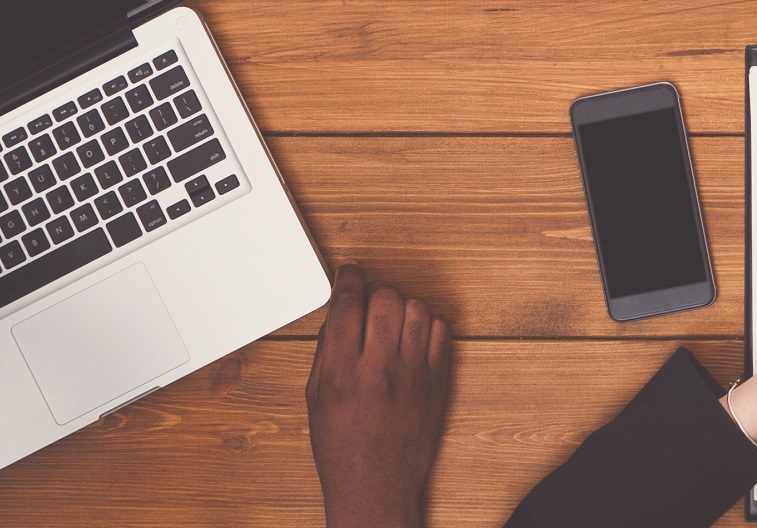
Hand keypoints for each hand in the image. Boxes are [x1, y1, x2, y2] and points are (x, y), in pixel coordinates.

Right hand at [306, 264, 450, 527]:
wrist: (377, 485)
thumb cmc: (343, 447)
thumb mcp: (315, 398)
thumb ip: (326, 351)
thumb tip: (338, 312)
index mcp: (341, 374)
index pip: (347, 305)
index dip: (349, 279)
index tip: (350, 271)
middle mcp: (379, 370)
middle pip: (385, 299)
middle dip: (375, 291)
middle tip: (370, 301)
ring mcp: (414, 375)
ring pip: (417, 309)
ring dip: (402, 306)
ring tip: (392, 320)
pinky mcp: (438, 382)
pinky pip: (441, 332)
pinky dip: (428, 325)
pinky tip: (414, 337)